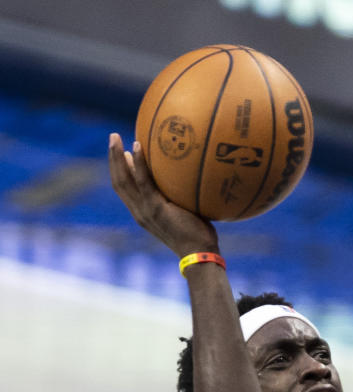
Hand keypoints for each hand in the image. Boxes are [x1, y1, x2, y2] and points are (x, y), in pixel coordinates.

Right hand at [108, 133, 217, 256]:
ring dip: (117, 157)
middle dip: (113, 159)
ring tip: (115, 137)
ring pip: (124, 180)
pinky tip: (138, 146)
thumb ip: (178, 198)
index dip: (119, 169)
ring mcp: (145, 211)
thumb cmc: (199, 235)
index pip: (124, 188)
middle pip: (118, 181)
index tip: (121, 151)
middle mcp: (139, 212)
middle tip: (113, 138)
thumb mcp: (184, 213)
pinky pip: (143, 182)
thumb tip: (185, 179)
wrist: (200, 255)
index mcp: (143, 213)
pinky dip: (139, 164)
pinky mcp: (155, 209)